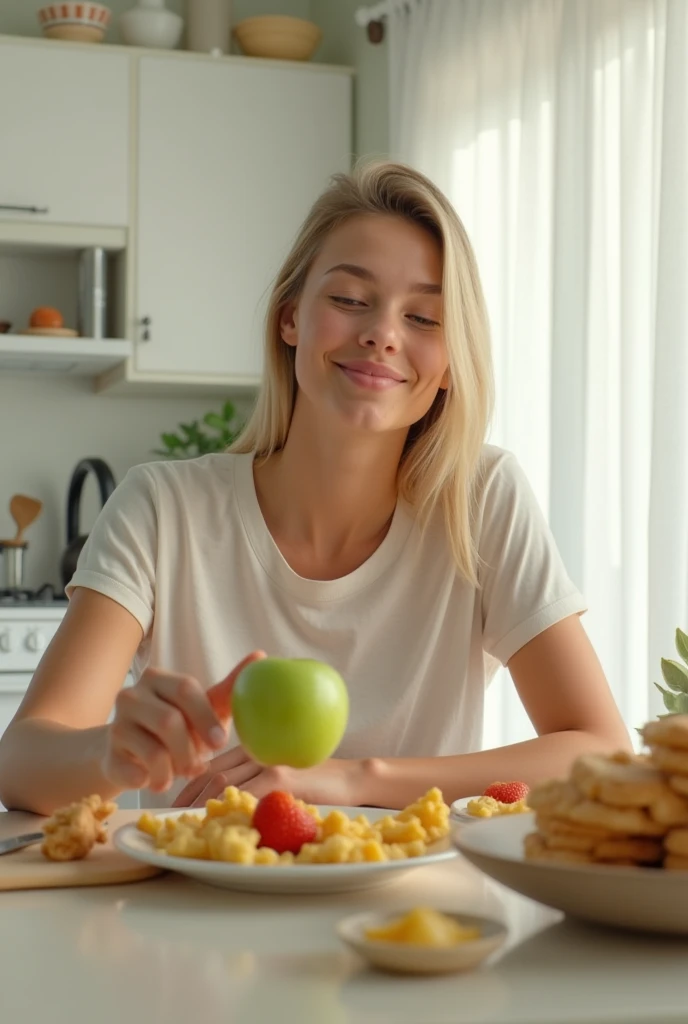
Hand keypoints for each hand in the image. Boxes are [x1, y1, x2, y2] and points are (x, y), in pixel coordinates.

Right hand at [103, 651, 265, 792]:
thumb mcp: (203, 706)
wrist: (131, 751)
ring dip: (174, 769)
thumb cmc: (177, 725)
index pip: (184, 689)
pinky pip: (134, 774)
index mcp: (157, 678)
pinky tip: (156, 779)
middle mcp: (131, 695)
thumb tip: (261, 656)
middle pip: (169, 721)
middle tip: (199, 765)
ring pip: (153, 752)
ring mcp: (116, 725)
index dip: (205, 717)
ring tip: (179, 773)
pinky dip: (152, 781)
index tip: (221, 743)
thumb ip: (229, 688)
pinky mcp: (107, 755)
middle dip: (190, 749)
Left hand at [173, 745, 370, 807]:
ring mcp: (268, 763)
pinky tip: (215, 820)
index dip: (190, 785)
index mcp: (254, 751)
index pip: (214, 767)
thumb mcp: (281, 778)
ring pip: (223, 782)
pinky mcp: (281, 777)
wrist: (351, 778)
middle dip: (187, 796)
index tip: (173, 805)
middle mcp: (257, 753)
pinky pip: (247, 793)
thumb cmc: (317, 782)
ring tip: (182, 823)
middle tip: (169, 819)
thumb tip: (228, 806)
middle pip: (212, 774)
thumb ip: (257, 782)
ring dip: (200, 804)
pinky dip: (228, 807)